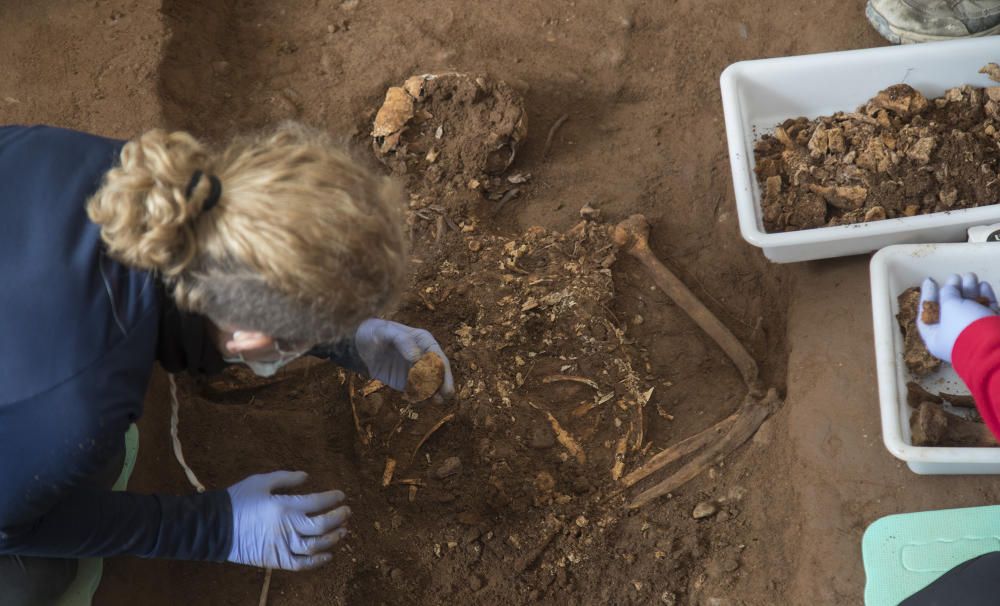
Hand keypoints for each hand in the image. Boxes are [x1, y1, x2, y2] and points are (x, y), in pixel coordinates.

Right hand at [227, 471, 350, 570]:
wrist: (214, 526)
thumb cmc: (237, 500)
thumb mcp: (261, 481)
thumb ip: (286, 478)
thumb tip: (307, 476)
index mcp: (284, 506)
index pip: (317, 502)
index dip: (333, 498)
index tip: (341, 495)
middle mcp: (287, 527)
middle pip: (322, 525)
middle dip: (339, 517)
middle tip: (347, 512)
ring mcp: (282, 546)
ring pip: (315, 546)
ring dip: (333, 538)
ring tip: (343, 531)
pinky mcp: (275, 560)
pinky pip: (301, 564)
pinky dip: (317, 561)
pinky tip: (328, 555)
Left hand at [354, 318, 454, 397]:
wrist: (359, 347)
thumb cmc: (375, 334)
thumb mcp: (386, 332)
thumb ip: (403, 342)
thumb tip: (417, 358)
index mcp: (423, 340)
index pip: (437, 354)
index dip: (440, 366)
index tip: (435, 376)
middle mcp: (424, 356)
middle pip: (440, 371)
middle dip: (444, 383)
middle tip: (446, 394)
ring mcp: (416, 370)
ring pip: (432, 383)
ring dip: (435, 393)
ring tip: (434, 401)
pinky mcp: (407, 383)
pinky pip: (417, 392)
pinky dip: (419, 397)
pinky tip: (415, 400)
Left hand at [918, 273, 997, 361]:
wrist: (996, 347)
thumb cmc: (964, 327)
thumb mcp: (949, 307)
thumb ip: (947, 295)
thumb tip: (950, 288)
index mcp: (936, 337)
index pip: (927, 315)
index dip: (927, 297)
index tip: (930, 280)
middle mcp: (953, 337)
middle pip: (951, 309)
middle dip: (953, 291)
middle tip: (956, 277)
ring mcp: (974, 333)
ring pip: (970, 308)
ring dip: (970, 290)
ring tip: (971, 276)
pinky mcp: (991, 329)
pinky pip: (986, 310)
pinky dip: (985, 297)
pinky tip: (983, 285)